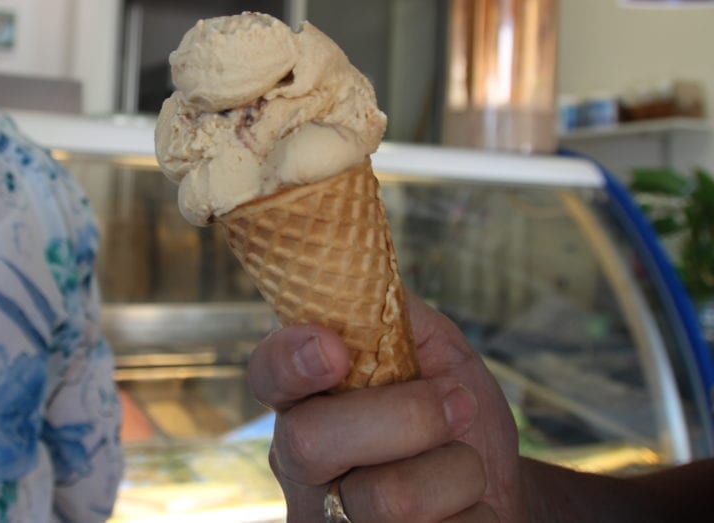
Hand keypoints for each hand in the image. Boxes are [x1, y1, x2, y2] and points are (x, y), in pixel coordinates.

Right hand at [247, 294, 524, 521]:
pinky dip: (470, 511)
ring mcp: (330, 520)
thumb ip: (395, 314)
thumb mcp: (438, 354)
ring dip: (456, 469)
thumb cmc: (459, 421)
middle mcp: (301, 463)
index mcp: (309, 398)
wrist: (502, 493)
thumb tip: (361, 272)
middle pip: (310, 440)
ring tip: (467, 466)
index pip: (267, 374)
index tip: (334, 350)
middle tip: (459, 406)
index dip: (288, 359)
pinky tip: (463, 510)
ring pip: (385, 497)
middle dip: (405, 417)